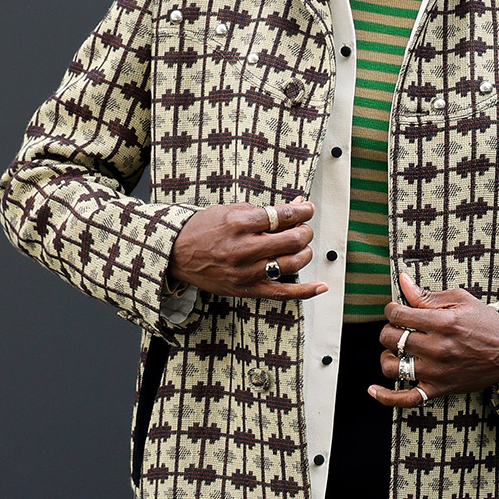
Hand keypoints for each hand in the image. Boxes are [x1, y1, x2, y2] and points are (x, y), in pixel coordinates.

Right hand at [168, 197, 327, 300]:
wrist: (176, 254)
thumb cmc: (203, 230)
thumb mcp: (231, 210)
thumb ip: (265, 210)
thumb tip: (297, 205)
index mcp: (239, 223)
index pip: (282, 216)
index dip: (302, 212)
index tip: (308, 209)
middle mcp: (244, 248)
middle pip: (292, 239)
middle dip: (304, 231)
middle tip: (303, 228)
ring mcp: (247, 272)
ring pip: (292, 263)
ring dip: (305, 252)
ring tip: (300, 247)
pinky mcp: (247, 289)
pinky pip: (283, 293)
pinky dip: (306, 291)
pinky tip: (321, 285)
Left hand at [370, 271, 498, 406]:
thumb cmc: (486, 324)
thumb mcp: (460, 301)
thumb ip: (427, 295)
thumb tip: (403, 281)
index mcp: (442, 323)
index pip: (398, 315)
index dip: (391, 310)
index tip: (396, 310)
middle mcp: (436, 348)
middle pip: (391, 339)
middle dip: (389, 330)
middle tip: (399, 329)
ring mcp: (436, 372)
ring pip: (392, 367)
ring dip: (387, 357)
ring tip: (395, 351)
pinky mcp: (438, 389)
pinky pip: (406, 399)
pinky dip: (386, 397)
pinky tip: (373, 390)